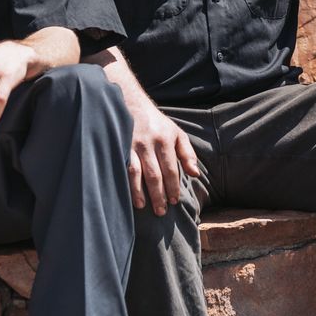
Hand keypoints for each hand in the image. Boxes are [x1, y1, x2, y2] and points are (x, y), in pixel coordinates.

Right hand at [125, 100, 201, 214]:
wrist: (132, 103)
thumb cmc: (157, 123)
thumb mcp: (176, 133)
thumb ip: (187, 154)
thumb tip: (195, 174)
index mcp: (165, 140)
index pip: (171, 169)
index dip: (173, 187)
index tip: (175, 201)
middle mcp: (149, 144)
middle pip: (155, 174)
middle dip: (159, 195)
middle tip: (162, 211)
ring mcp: (132, 146)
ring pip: (137, 173)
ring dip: (140, 192)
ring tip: (144, 207)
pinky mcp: (119, 147)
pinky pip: (123, 168)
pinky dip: (126, 183)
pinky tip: (128, 195)